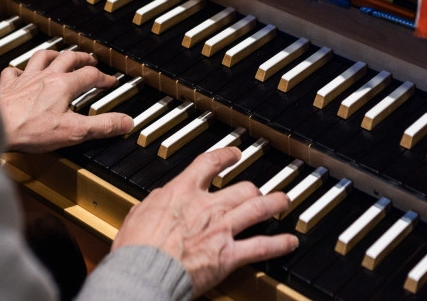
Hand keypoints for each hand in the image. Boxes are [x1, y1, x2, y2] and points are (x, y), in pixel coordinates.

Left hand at [0, 49, 131, 152]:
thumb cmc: (30, 129)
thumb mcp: (74, 131)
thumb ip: (101, 126)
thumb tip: (124, 122)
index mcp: (63, 86)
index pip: (90, 75)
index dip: (103, 78)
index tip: (111, 81)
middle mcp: (45, 77)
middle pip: (68, 58)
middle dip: (82, 58)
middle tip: (90, 60)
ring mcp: (25, 79)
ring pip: (42, 57)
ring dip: (54, 55)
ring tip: (60, 55)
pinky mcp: (8, 86)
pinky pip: (13, 71)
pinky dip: (19, 69)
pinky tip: (20, 72)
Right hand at [112, 146, 298, 296]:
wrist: (143, 271)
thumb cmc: (136, 248)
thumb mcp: (139, 213)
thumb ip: (156, 202)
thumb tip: (161, 197)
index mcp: (182, 192)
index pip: (209, 163)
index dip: (225, 156)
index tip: (234, 154)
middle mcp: (206, 206)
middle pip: (240, 188)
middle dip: (254, 188)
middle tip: (260, 188)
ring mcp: (220, 229)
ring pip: (257, 209)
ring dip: (275, 204)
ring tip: (284, 201)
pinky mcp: (228, 255)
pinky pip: (261, 246)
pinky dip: (279, 244)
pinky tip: (290, 242)